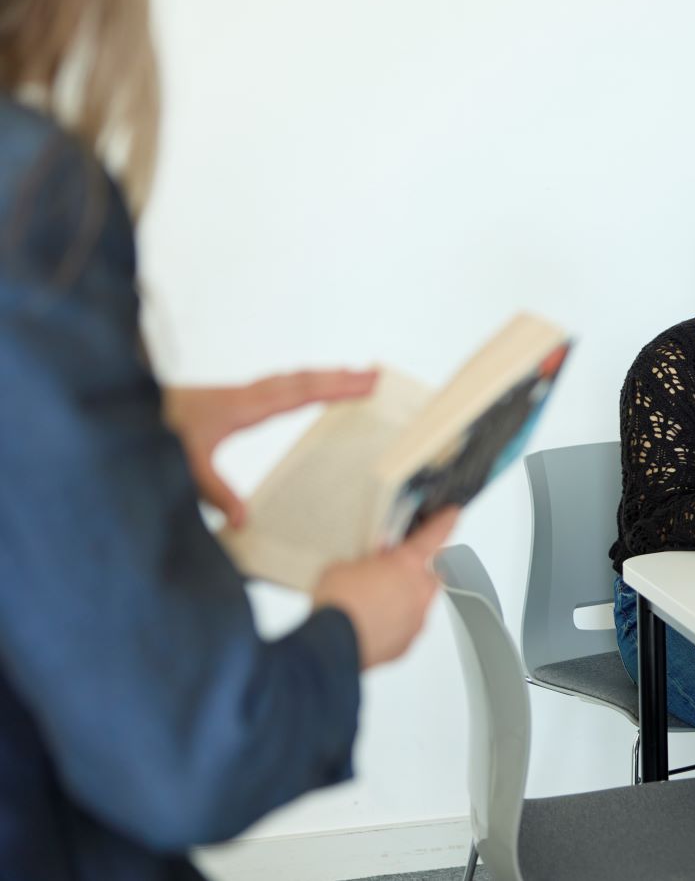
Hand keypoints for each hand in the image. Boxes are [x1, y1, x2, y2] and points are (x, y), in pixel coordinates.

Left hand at [164, 368, 378, 528]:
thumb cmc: (151, 433)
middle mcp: (243, 395)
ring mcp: (235, 394)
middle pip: (302, 379)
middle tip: (376, 374)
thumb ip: (215, 493)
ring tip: (350, 378)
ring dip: (321, 378)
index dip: (336, 389)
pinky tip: (300, 392)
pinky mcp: (226, 400)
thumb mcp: (183, 468)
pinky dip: (299, 384)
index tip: (367, 382)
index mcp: (242, 408)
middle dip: (340, 377)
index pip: (299, 394)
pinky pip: (275, 386)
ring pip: (289, 379)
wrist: (116, 408)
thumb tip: (244, 521)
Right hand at [311, 508, 459, 669]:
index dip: (445, 522)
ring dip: (405, 597)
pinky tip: (372, 622)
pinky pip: (407, 626)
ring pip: (420, 602)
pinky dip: (395, 622)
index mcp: (407, 563)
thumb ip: (365, 560)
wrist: (330, 645)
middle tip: (398, 568)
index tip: (451, 515)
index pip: (434, 535)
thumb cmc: (338, 604)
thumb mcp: (345, 565)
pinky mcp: (407, 642)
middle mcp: (419, 590)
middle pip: (433, 572)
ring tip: (376, 600)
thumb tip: (367, 565)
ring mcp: (416, 618)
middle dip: (421, 568)